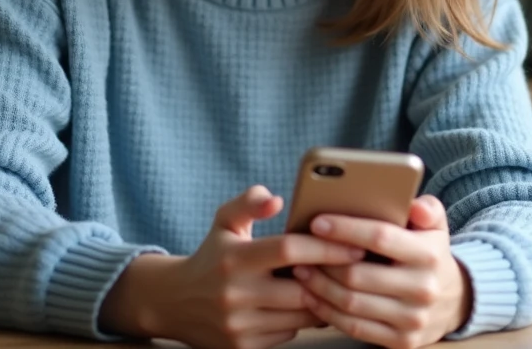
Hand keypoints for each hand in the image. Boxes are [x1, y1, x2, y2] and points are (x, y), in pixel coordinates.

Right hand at [103, 185, 364, 348]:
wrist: (175, 302)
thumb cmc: (211, 256)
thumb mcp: (224, 222)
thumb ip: (248, 203)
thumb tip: (276, 199)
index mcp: (235, 258)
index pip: (289, 250)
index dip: (326, 246)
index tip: (354, 244)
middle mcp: (235, 294)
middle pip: (302, 289)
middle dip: (332, 279)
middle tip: (356, 269)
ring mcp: (238, 325)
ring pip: (300, 316)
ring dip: (322, 301)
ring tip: (336, 285)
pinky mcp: (242, 348)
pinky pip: (288, 334)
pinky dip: (300, 320)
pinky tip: (303, 305)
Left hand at [293, 195, 472, 348]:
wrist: (453, 301)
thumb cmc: (430, 254)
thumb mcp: (435, 226)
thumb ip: (426, 209)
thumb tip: (414, 205)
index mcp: (429, 255)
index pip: (381, 238)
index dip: (346, 229)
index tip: (317, 222)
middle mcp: (423, 289)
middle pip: (358, 275)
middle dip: (324, 262)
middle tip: (300, 250)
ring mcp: (412, 319)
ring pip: (352, 303)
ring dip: (319, 287)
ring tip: (301, 270)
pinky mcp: (400, 342)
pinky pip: (355, 327)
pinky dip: (328, 312)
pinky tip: (313, 297)